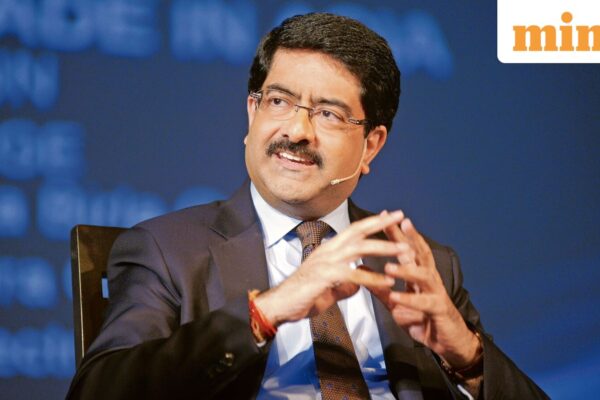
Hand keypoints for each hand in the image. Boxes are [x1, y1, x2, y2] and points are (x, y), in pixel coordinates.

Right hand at [255, 211, 403, 326]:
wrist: (280, 306)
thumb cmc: (303, 296)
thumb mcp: (329, 288)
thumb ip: (345, 284)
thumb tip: (359, 284)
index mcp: (329, 250)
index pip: (353, 230)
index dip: (372, 222)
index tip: (389, 215)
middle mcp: (328, 251)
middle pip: (357, 231)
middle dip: (380, 223)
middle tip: (400, 216)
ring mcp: (325, 262)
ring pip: (358, 249)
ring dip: (383, 248)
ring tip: (405, 250)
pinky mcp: (324, 277)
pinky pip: (353, 276)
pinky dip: (373, 278)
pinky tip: (389, 283)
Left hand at [370, 214, 480, 368]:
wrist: (448, 341)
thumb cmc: (423, 318)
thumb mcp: (396, 302)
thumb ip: (379, 286)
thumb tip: (361, 268)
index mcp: (419, 273)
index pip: (407, 247)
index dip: (396, 232)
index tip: (383, 215)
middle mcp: (429, 278)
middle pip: (418, 253)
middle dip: (405, 238)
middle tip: (392, 225)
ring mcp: (436, 292)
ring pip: (423, 276)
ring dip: (406, 270)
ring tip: (388, 266)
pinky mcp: (439, 310)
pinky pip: (424, 303)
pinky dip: (409, 299)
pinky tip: (396, 297)